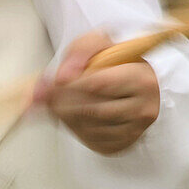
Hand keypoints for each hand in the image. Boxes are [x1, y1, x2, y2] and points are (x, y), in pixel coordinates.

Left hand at [32, 32, 160, 155]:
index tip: (51, 83)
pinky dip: (74, 128)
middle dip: (62, 102)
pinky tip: (70, 115)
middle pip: (91, 109)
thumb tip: (62, 77)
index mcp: (142, 81)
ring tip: (57, 102)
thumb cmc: (114, 62)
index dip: (69, 85)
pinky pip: (90, 140)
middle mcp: (143, 109)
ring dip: (65, 116)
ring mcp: (134, 131)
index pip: (97, 85)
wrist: (129, 83)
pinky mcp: (121, 144)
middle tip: (45, 95)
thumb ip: (80, 52)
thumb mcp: (99, 43)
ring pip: (88, 127)